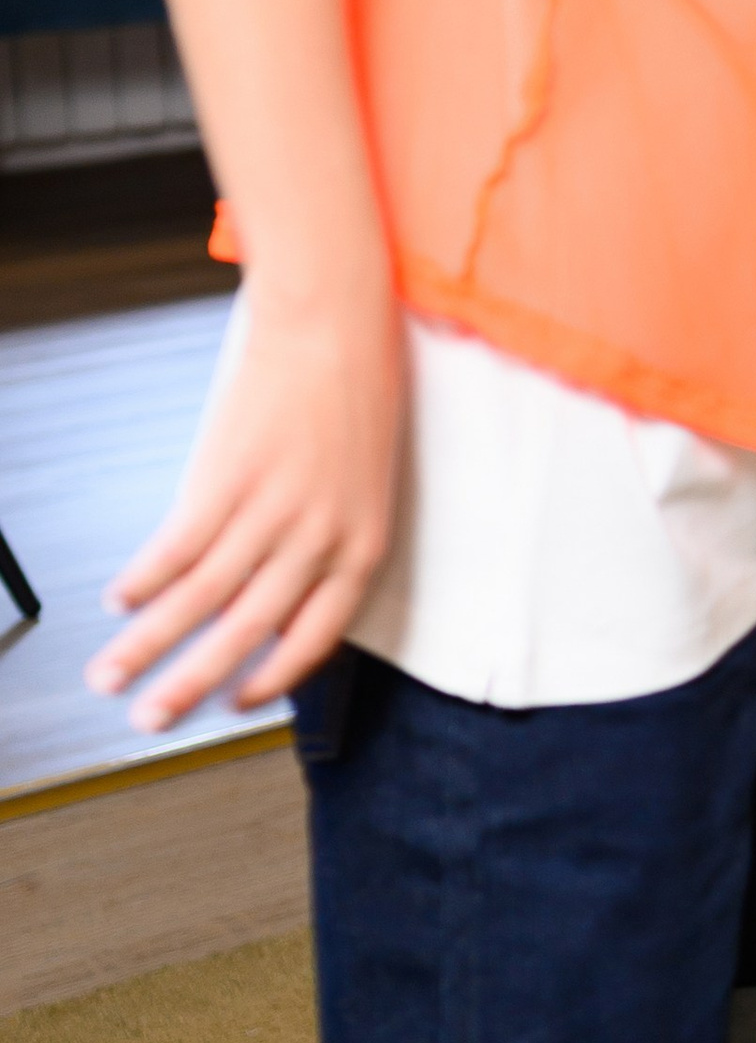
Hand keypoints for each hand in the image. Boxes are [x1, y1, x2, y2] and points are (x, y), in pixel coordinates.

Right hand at [88, 277, 403, 727]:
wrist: (335, 318)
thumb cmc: (355, 392)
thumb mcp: (361, 481)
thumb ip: (325, 539)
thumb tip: (275, 587)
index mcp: (361, 547)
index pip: (314, 640)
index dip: (270, 680)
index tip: (232, 705)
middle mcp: (318, 539)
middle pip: (245, 633)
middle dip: (189, 684)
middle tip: (148, 724)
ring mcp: (271, 509)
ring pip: (200, 599)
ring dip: (146, 645)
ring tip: (108, 677)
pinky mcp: (227, 476)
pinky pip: (177, 545)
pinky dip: (143, 578)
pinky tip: (117, 601)